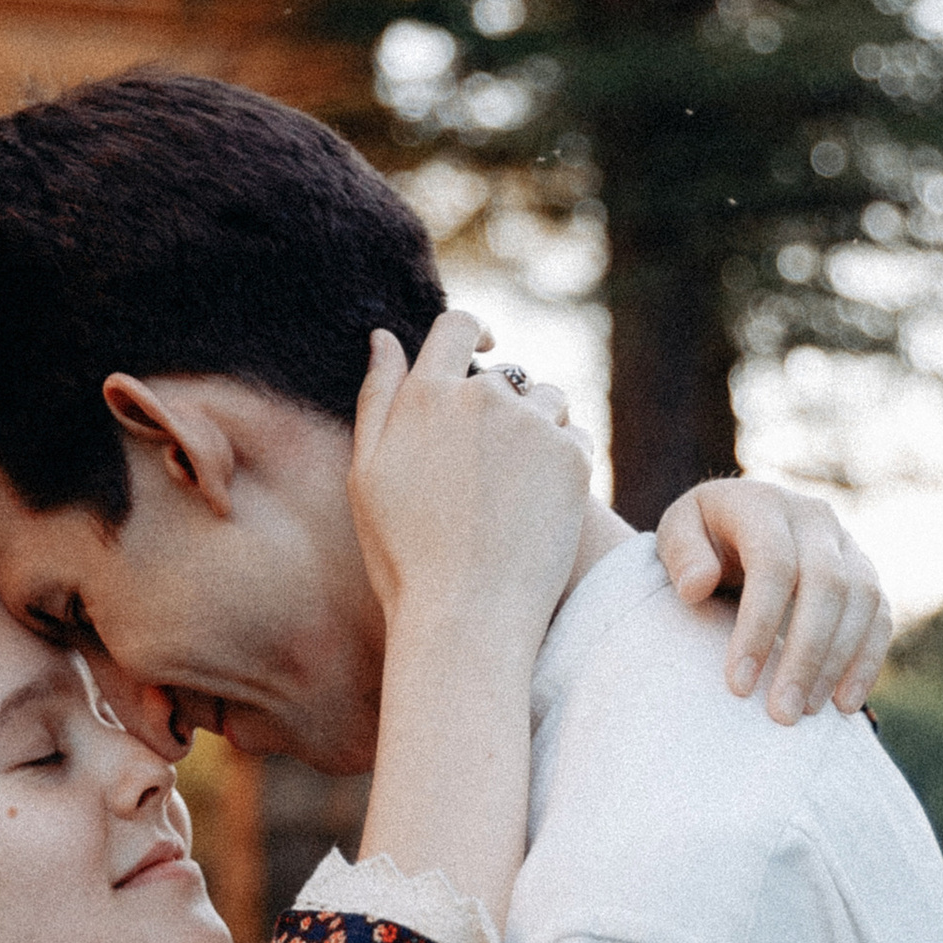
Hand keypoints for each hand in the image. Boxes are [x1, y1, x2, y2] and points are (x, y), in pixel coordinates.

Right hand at [348, 315, 592, 642]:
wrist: (466, 617)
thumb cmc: (404, 555)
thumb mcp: (368, 475)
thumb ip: (377, 397)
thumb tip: (384, 337)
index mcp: (426, 396)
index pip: (457, 326)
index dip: (474, 329)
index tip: (485, 344)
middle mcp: (482, 398)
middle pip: (503, 377)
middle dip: (499, 409)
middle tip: (485, 477)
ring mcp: (532, 426)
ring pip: (547, 401)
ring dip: (537, 430)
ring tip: (513, 493)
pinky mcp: (573, 457)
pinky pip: (574, 438)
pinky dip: (562, 464)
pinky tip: (538, 508)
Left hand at [658, 481, 891, 722]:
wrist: (734, 523)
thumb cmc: (699, 539)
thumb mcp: (676, 533)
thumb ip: (681, 554)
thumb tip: (697, 586)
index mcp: (763, 504)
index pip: (774, 563)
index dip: (759, 625)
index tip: (738, 684)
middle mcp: (814, 518)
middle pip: (826, 585)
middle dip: (805, 654)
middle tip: (781, 713)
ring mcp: (846, 544)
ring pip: (861, 601)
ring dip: (838, 662)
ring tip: (806, 712)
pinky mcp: (864, 573)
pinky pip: (880, 615)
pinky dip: (867, 659)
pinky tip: (844, 702)